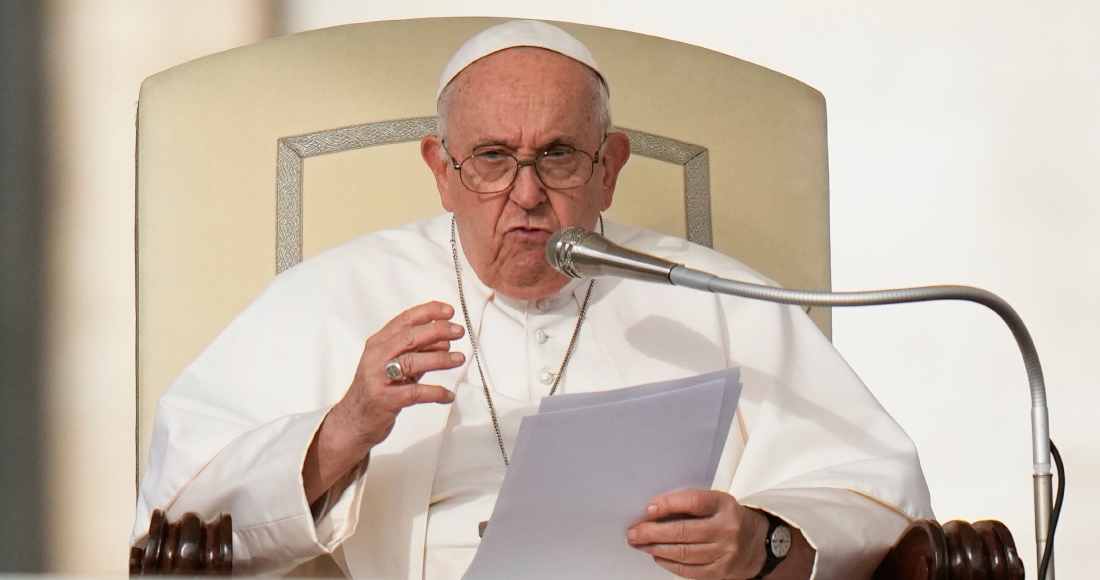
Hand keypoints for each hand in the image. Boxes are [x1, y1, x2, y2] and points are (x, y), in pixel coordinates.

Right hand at [303, 301, 465, 502]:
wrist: (353, 421)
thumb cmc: (377, 389)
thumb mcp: (394, 365)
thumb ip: (416, 352)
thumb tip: (445, 341)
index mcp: (378, 343)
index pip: (404, 320)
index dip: (428, 312)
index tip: (448, 311)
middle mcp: (376, 357)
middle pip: (409, 337)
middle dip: (436, 331)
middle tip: (458, 331)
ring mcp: (378, 378)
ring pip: (411, 362)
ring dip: (439, 359)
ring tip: (459, 358)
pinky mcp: (385, 400)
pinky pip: (415, 393)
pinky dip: (435, 393)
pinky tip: (448, 395)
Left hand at [627, 489, 768, 579]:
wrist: (758, 544)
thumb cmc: (728, 519)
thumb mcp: (716, 503)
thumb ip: (689, 504)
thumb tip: (653, 511)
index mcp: (724, 505)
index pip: (693, 501)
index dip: (669, 504)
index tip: (648, 509)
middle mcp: (726, 528)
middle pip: (684, 531)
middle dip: (653, 533)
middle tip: (634, 533)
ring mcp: (725, 552)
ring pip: (683, 553)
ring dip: (656, 549)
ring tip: (640, 544)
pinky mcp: (721, 571)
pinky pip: (689, 570)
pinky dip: (669, 564)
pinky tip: (657, 557)